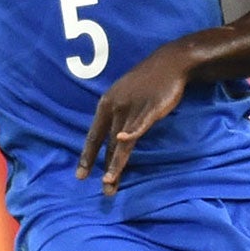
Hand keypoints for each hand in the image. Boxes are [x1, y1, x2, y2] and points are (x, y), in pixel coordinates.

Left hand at [77, 45, 190, 193]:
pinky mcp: (151, 108)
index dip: (87, 156)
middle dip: (104, 167)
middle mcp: (116, 108)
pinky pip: (140, 124)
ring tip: (109, 181)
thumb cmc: (146, 80)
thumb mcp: (124, 95)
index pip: (94, 136)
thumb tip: (112, 135)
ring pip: (122, 141)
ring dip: (116, 163)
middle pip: (107, 143)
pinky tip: (124, 141)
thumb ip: (118, 114)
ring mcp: (133, 108)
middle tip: (101, 187)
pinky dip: (131, 132)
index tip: (81, 176)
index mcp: (106, 105)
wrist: (168, 63)